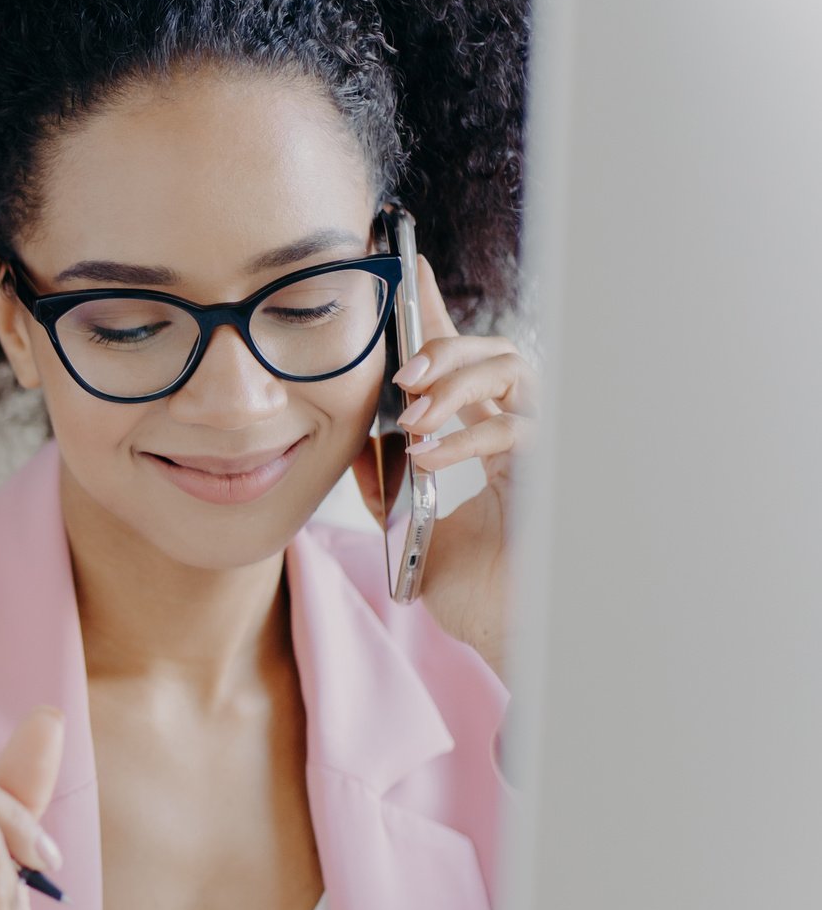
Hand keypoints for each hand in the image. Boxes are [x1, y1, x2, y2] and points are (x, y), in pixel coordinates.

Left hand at [347, 252, 537, 680]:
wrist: (512, 639)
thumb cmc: (475, 593)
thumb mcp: (411, 533)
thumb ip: (387, 488)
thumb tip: (357, 448)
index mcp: (486, 440)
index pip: (461, 364)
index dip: (434, 316)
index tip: (404, 269)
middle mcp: (521, 435)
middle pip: (496, 352)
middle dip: (447, 348)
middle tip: (403, 372)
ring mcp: (544, 451)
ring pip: (516, 372)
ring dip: (460, 381)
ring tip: (413, 412)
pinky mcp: (554, 475)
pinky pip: (519, 429)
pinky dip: (468, 435)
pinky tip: (429, 453)